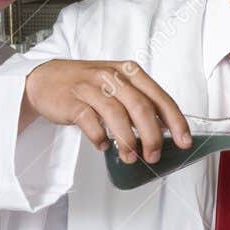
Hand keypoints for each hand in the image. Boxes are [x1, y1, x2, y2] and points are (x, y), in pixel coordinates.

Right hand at [23, 58, 189, 163]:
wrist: (45, 80)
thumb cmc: (87, 86)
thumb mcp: (117, 86)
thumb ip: (140, 103)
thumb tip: (165, 131)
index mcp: (130, 72)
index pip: (160, 98)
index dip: (176, 122)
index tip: (185, 141)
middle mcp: (113, 75)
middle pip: (141, 108)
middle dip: (152, 137)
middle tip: (153, 155)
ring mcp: (91, 86)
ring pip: (117, 116)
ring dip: (127, 142)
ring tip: (129, 157)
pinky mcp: (73, 100)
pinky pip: (90, 122)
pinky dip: (100, 138)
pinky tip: (102, 145)